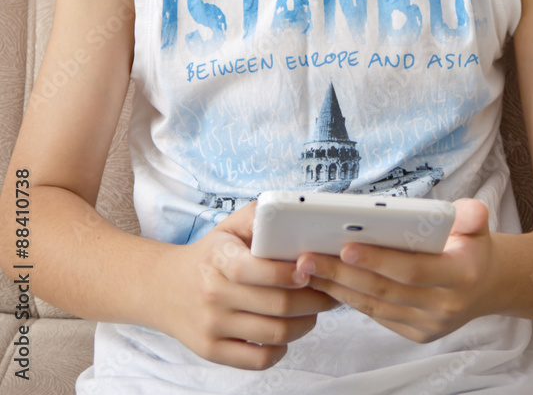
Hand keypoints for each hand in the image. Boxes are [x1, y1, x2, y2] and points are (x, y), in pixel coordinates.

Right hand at [155, 201, 338, 368]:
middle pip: (277, 305)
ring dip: (305, 323)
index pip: (255, 270)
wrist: (165, 288)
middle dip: (313, 299)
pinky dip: (281, 349)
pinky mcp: (212, 351)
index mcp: (219, 258)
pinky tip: (287, 333)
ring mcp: (212, 326)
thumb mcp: (228, 227)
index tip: (310, 269)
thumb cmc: (209, 255)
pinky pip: (258, 359)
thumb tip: (290, 213)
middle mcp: (213, 294)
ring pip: (274, 334)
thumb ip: (258, 216)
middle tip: (328, 291)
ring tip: (313, 310)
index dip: (288, 273)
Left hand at [295, 198, 492, 343]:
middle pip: (385, 291)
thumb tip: (468, 211)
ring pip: (375, 306)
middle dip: (343, 274)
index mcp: (460, 275)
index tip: (345, 246)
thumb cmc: (472, 247)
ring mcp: (429, 325)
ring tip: (307, 269)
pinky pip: (377, 315)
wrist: (487, 285)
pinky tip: (327, 282)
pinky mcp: (416, 333)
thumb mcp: (477, 225)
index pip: (412, 270)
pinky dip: (350, 299)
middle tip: (308, 258)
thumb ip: (471, 215)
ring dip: (338, 288)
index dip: (378, 260)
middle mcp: (444, 306)